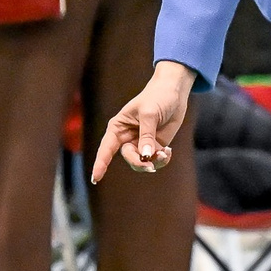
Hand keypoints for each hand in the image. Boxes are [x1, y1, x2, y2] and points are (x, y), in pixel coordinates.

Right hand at [90, 60, 196, 181]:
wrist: (174, 92)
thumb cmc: (157, 97)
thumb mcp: (149, 114)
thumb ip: (147, 136)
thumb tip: (145, 156)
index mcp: (118, 127)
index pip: (106, 148)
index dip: (100, 164)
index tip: (95, 178)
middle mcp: (127, 137)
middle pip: (128, 158)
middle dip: (139, 163)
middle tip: (150, 165)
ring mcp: (141, 142)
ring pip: (142, 162)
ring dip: (153, 162)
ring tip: (165, 154)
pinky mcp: (155, 145)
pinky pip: (155, 160)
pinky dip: (162, 160)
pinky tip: (168, 152)